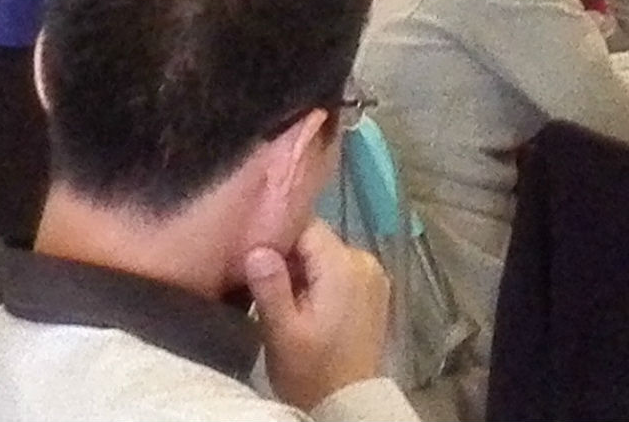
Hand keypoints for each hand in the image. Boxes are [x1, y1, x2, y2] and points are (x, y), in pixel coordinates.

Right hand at [245, 218, 390, 411]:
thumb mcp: (282, 331)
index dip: (277, 237)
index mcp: (344, 265)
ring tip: (284, 299)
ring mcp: (373, 275)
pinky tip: (305, 305)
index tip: (255, 258)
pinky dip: (320, 281)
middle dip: (289, 257)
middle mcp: (364, 260)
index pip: (304, 224)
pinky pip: (338, 269)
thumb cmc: (311, 370)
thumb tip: (256, 248)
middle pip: (315, 239)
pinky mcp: (373, 290)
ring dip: (303, 271)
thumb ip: (270, 286)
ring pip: (325, 254)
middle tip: (265, 286)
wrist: (346, 404)